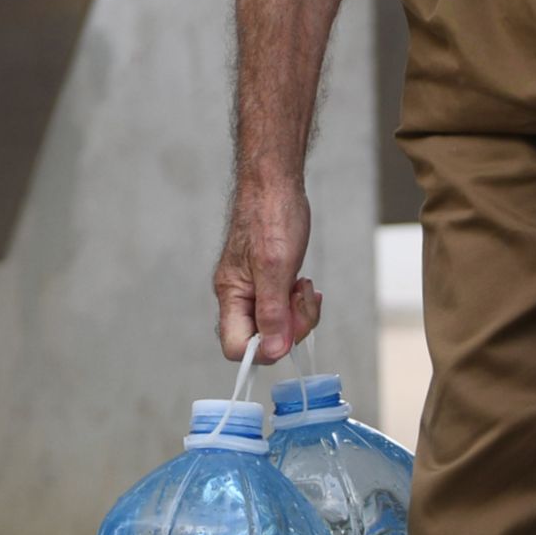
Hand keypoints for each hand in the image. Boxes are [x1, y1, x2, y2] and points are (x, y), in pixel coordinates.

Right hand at [214, 169, 322, 367]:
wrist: (275, 183)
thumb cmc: (271, 215)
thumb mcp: (276, 267)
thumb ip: (273, 312)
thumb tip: (274, 351)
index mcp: (231, 295)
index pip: (236, 347)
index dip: (264, 349)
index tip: (287, 332)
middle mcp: (238, 296)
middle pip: (261, 339)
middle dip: (289, 327)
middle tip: (301, 300)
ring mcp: (252, 289)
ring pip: (276, 324)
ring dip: (297, 313)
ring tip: (304, 287)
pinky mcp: (267, 281)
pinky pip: (283, 307)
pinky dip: (297, 302)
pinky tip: (303, 284)